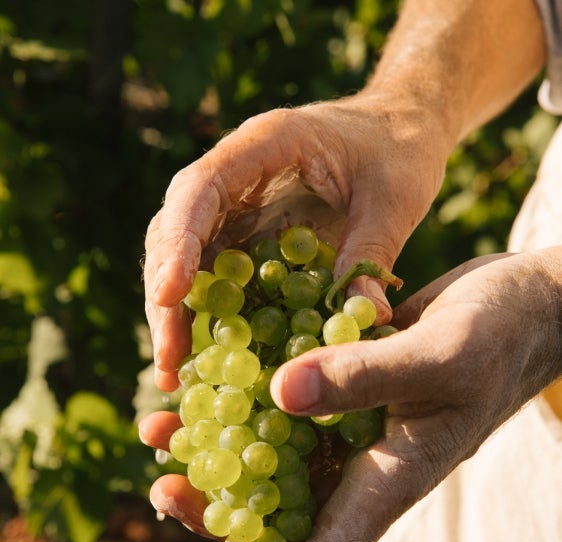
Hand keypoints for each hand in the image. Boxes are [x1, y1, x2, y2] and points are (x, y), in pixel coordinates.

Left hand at [139, 249, 561, 541]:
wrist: (523, 304)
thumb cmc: (501, 336)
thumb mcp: (442, 357)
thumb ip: (368, 378)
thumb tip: (279, 393)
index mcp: (390, 479)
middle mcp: (362, 462)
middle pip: (280, 510)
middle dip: (218, 509)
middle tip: (162, 490)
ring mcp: (350, 424)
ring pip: (273, 454)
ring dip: (216, 448)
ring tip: (157, 430)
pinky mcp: (342, 384)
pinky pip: (284, 401)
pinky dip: (243, 394)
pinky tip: (204, 375)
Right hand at [143, 95, 450, 389]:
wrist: (400, 131)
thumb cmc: (398, 152)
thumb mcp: (393, 201)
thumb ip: (371, 254)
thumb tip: (364, 321)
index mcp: (263, 145)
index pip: (199, 190)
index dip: (179, 242)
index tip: (170, 295)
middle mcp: (236, 177)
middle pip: (175, 232)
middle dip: (167, 297)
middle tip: (168, 359)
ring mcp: (237, 209)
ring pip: (186, 260)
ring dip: (177, 316)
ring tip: (173, 374)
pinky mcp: (248, 238)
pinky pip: (217, 278)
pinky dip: (209, 318)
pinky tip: (207, 361)